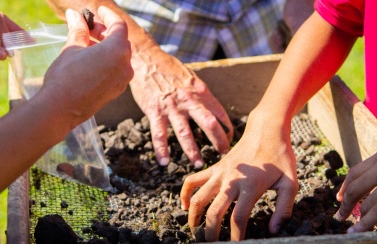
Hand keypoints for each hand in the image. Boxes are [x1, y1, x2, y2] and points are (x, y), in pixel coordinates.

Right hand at [41, 6, 131, 128]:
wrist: (60, 109)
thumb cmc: (66, 76)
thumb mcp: (72, 47)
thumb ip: (78, 30)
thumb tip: (75, 15)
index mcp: (118, 50)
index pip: (118, 26)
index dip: (108, 15)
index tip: (99, 10)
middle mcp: (125, 65)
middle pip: (119, 41)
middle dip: (104, 31)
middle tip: (87, 26)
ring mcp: (122, 81)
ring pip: (118, 57)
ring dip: (105, 47)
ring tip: (86, 42)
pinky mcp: (115, 92)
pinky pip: (115, 70)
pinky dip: (106, 61)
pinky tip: (89, 60)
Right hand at [129, 49, 232, 167]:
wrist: (146, 58)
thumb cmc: (169, 69)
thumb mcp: (191, 77)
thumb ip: (201, 94)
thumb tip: (213, 110)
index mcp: (200, 91)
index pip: (220, 113)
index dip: (228, 129)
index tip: (230, 141)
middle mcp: (188, 99)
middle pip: (209, 123)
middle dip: (219, 141)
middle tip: (224, 155)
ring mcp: (171, 106)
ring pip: (184, 133)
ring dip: (192, 151)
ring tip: (199, 164)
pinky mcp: (154, 110)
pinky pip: (159, 134)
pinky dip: (162, 150)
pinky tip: (165, 163)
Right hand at [180, 113, 297, 240]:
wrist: (266, 130)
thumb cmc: (281, 157)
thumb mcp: (290, 183)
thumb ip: (284, 209)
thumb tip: (274, 231)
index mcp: (251, 185)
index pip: (238, 217)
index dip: (236, 235)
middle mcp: (231, 180)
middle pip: (214, 211)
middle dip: (211, 232)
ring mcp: (220, 173)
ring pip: (199, 198)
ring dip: (194, 216)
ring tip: (195, 230)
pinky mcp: (214, 168)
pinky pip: (193, 181)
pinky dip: (186, 194)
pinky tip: (186, 206)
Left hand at [335, 122, 376, 232]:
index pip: (355, 172)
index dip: (344, 187)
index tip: (339, 197)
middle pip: (354, 187)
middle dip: (345, 204)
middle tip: (340, 215)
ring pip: (366, 202)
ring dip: (355, 217)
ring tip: (350, 227)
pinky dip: (365, 223)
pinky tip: (358, 231)